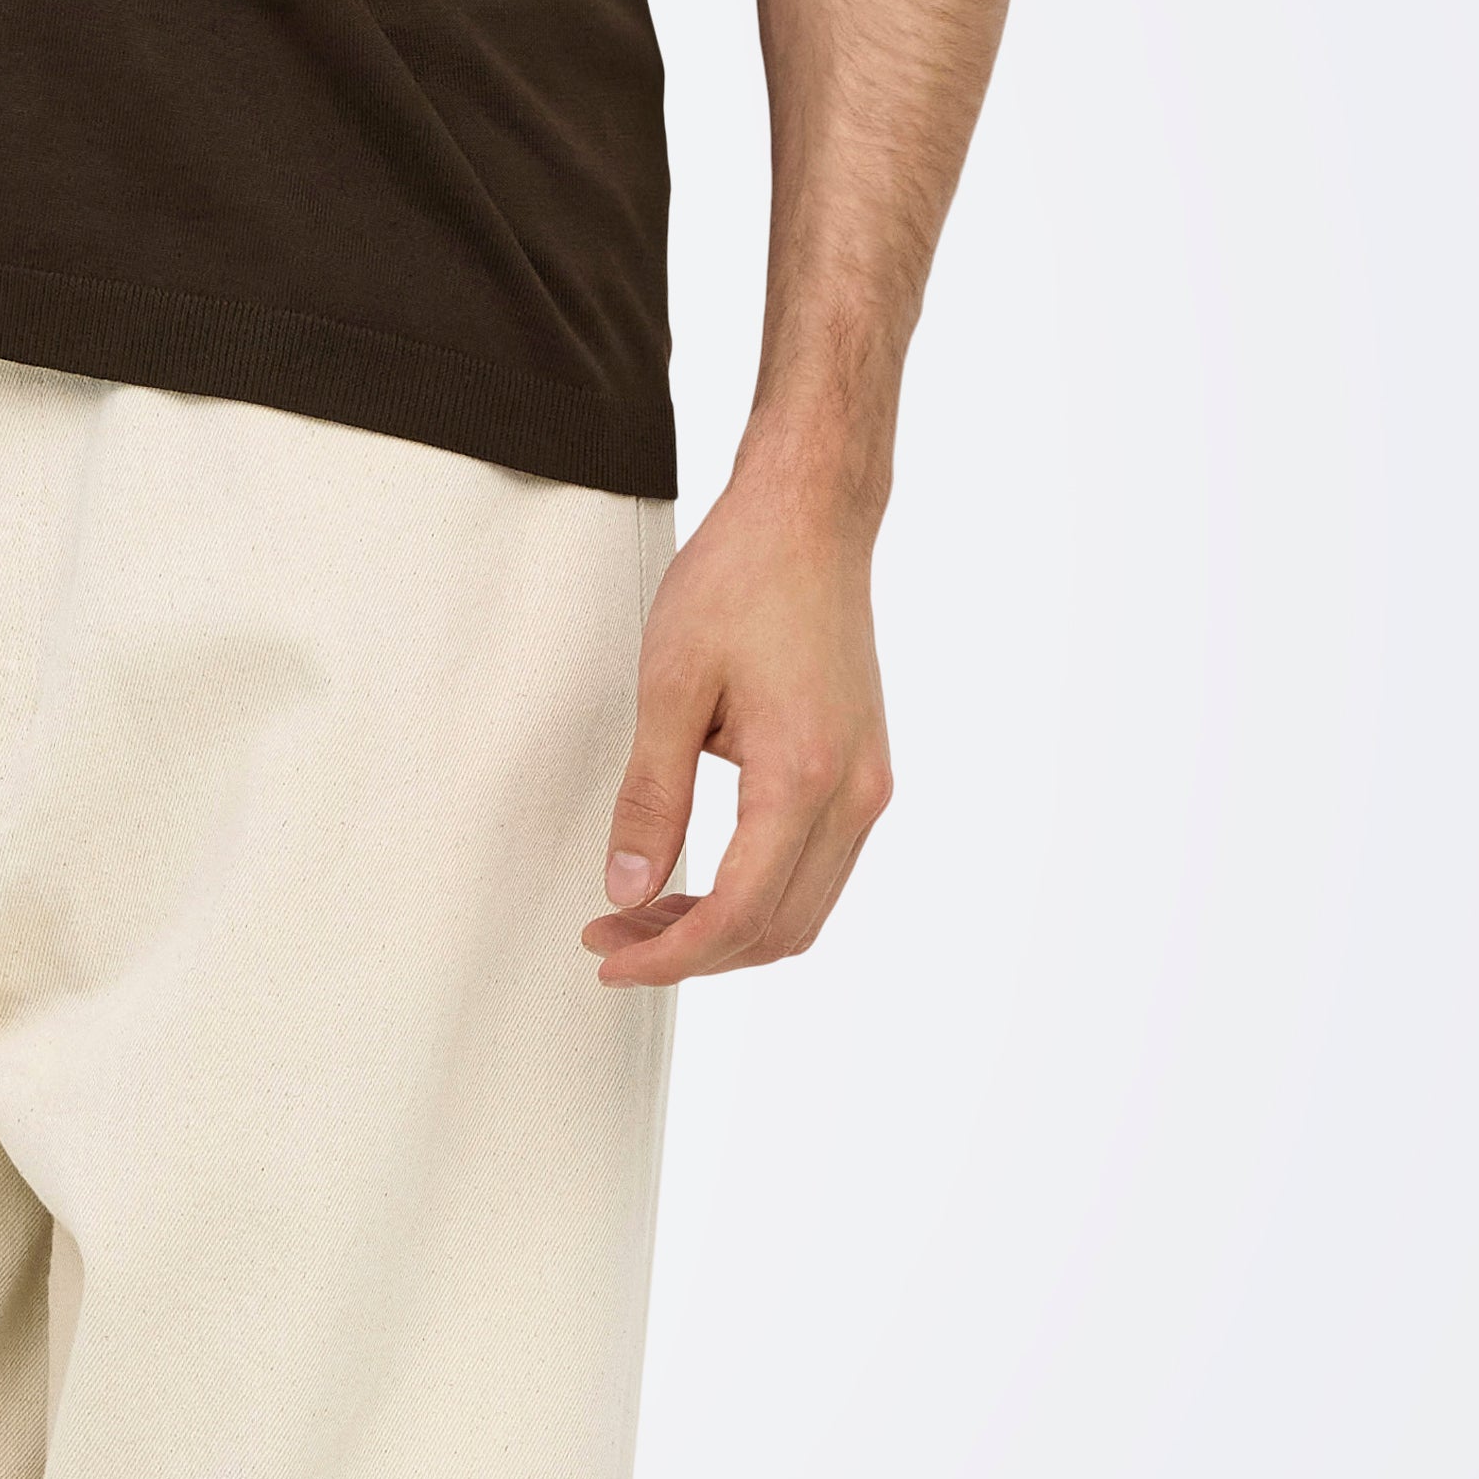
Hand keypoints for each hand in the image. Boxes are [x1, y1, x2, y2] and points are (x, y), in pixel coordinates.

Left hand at [585, 486, 892, 980]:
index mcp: (804, 774)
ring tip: (643, 914)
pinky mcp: (865, 774)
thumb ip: (650, 798)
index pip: (741, 911)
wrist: (810, 520)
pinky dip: (759, 898)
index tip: (609, 959)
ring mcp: (869, 786)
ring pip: (804, 912)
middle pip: (778, 930)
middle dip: (691, 954)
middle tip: (611, 937)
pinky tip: (697, 881)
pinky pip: (818, 872)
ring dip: (726, 931)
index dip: (671, 954)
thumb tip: (627, 890)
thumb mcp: (669, 686)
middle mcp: (855, 793)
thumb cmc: (739, 580)